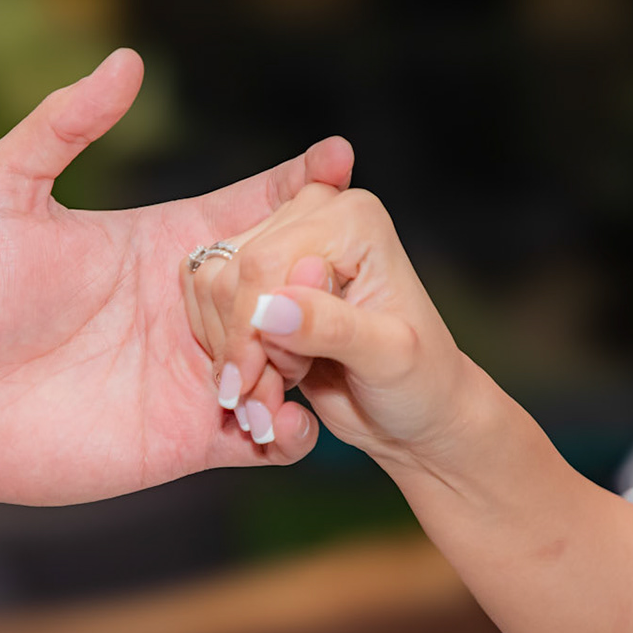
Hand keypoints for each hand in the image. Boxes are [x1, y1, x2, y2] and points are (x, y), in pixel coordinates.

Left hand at [0, 48, 350, 505]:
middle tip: (311, 276)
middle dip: (319, 275)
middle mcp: (193, 306)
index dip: (303, 181)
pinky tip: (281, 420)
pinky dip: (294, 430)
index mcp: (165, 241)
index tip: (340, 160)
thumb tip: (128, 61)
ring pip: (295, 360)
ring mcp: (198, 375)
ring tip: (295, 354)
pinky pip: (271, 438)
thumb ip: (61, 126)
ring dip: (311, 355)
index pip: (257, 205)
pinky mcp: (191, 440)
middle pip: (294, 283)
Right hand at [193, 185, 489, 475]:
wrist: (414, 412)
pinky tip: (266, 383)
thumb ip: (332, 329)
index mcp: (353, 220)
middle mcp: (317, 220)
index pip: (264, 261)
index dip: (248, 325)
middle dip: (244, 346)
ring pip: (213, 293)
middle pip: (230, 274)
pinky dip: (230, 358)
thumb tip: (270, 308)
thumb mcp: (388, 359)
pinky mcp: (266, 284)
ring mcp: (287, 250)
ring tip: (278, 388)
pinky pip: (212, 311)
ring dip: (236, 357)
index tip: (251, 382)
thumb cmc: (420, 382)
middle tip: (278, 390)